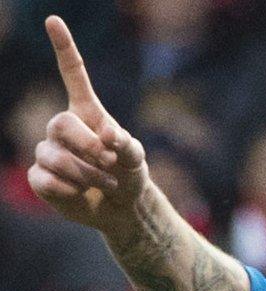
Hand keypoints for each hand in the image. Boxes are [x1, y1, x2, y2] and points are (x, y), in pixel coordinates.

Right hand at [28, 15, 150, 230]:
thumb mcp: (137, 159)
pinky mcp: (40, 177)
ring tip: (107, 183)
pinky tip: (82, 193)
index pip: (72, 74)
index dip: (64, 48)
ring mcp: (48, 151)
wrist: (122, 207)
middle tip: (110, 162)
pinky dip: (71, 191)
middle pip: (60, 124)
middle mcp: (63, 128)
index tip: (53, 20)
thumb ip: (128, 145)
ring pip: (54, 157)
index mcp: (87, 113)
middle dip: (87, 147)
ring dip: (88, 175)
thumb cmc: (129, 175)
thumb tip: (108, 136)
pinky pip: (46, 180)